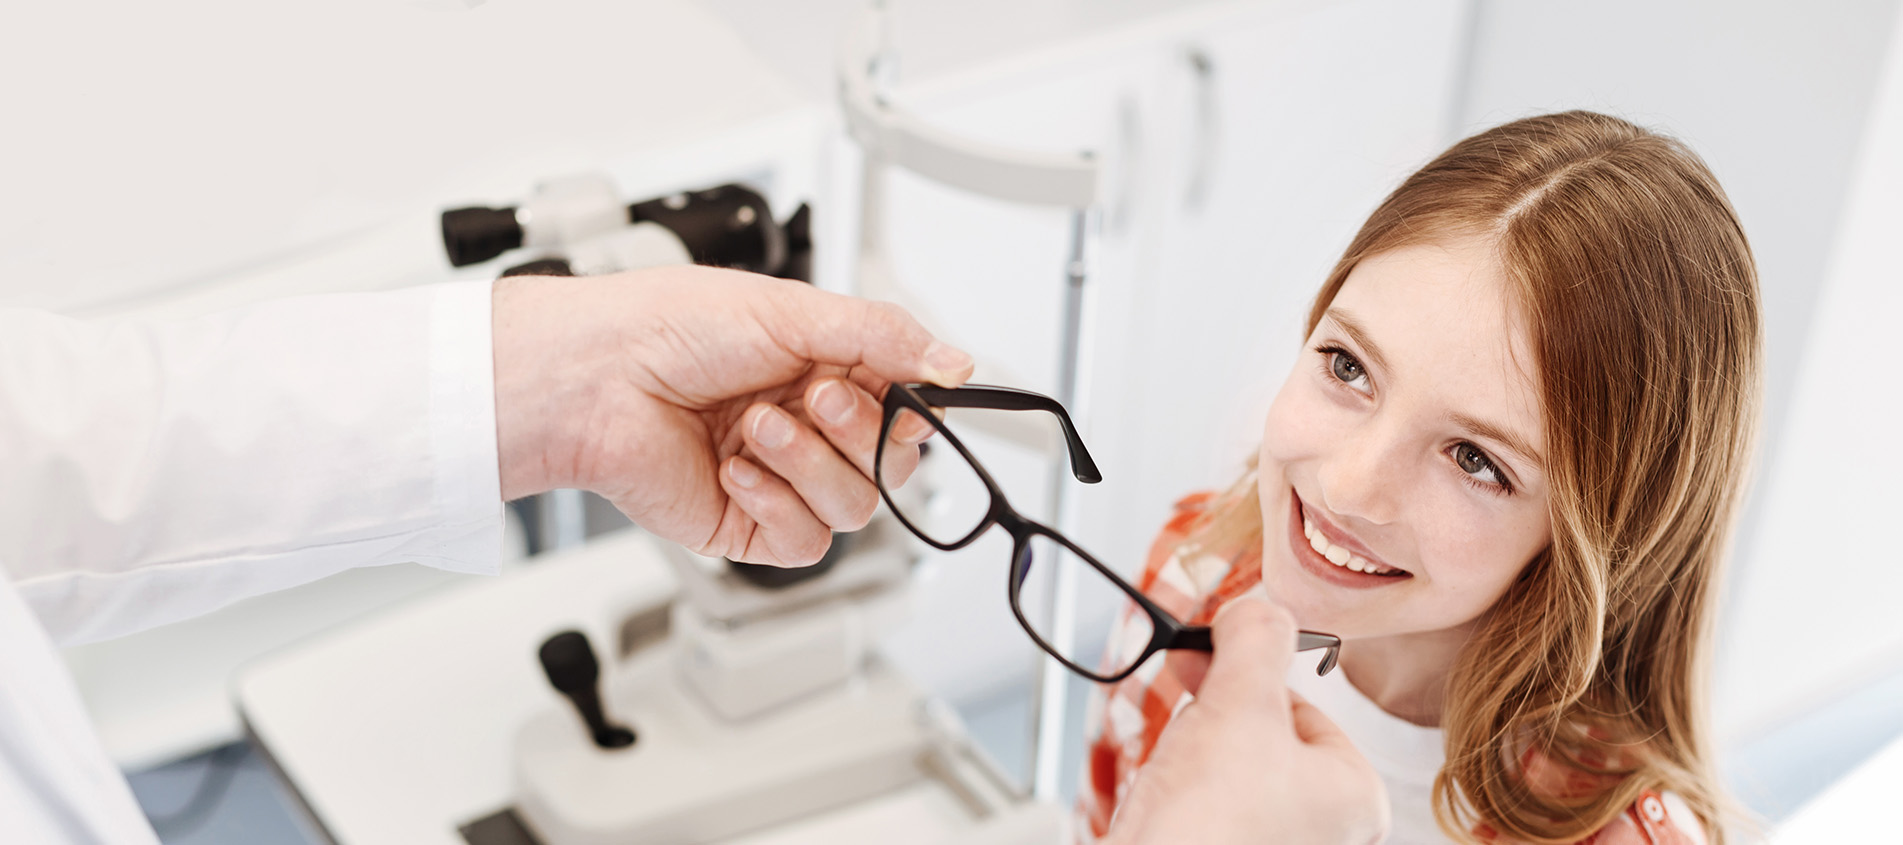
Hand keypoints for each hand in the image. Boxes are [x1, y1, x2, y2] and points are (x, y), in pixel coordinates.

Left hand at [492, 266, 969, 565]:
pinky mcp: (748, 525)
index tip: (909, 392)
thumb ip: (886, 336)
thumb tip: (956, 363)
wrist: (594, 378)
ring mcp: (781, 479)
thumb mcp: (793, 311)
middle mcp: (810, 426)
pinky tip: (735, 469)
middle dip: (858, 431)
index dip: (914, 407)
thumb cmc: (668, 329)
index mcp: (827, 367)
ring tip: (756, 426)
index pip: (908, 406)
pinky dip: (777, 504)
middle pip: (893, 463)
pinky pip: (805, 543)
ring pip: (856, 506)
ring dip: (810, 464)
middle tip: (813, 395)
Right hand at [1105, 597, 1389, 844]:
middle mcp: (1326, 830)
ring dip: (1195, 750)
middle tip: (1184, 693)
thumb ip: (1257, 640)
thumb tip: (1259, 609)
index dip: (1248, 679)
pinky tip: (1162, 794)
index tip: (1204, 656)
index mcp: (1356, 797)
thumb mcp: (1241, 702)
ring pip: (1232, 770)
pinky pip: (1209, 807)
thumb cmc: (1210, 819)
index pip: (1303, 707)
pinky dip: (1181, 790)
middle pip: (1265, 737)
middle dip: (1218, 715)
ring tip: (1174, 765)